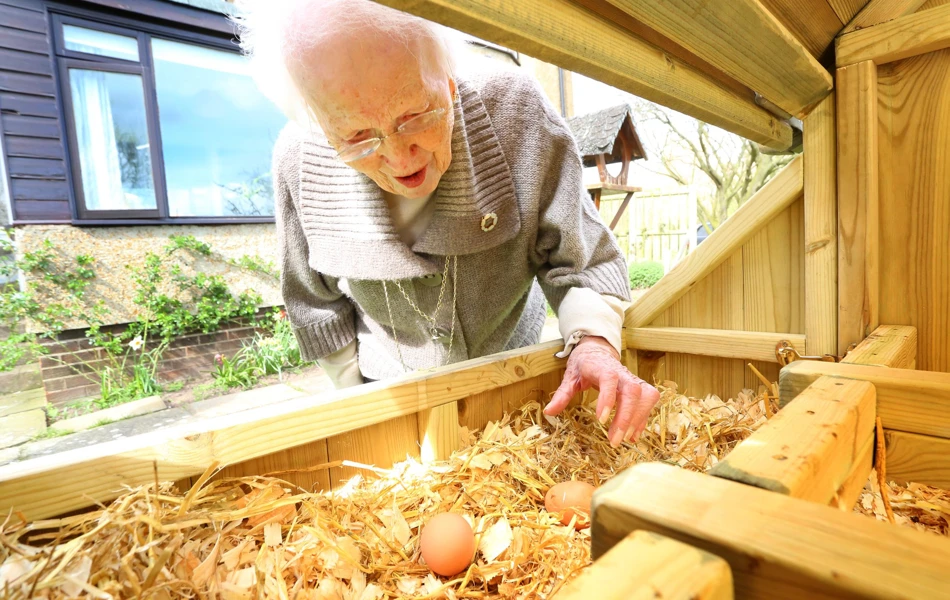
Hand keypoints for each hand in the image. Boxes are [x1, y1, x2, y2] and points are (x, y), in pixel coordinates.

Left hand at [544, 336, 660, 446]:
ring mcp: (633, 379)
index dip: (608, 398)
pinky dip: (643, 419)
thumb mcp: (569, 377)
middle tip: (614, 440)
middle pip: (632, 391)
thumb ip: (562, 394)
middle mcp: (621, 373)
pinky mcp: (640, 387)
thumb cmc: (583, 365)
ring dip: (638, 419)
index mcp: (601, 368)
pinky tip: (632, 436)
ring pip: (646, 396)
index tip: (601, 420)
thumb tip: (548, 412)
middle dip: (626, 417)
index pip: (609, 379)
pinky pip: (649, 401)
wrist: (598, 350)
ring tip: (624, 440)